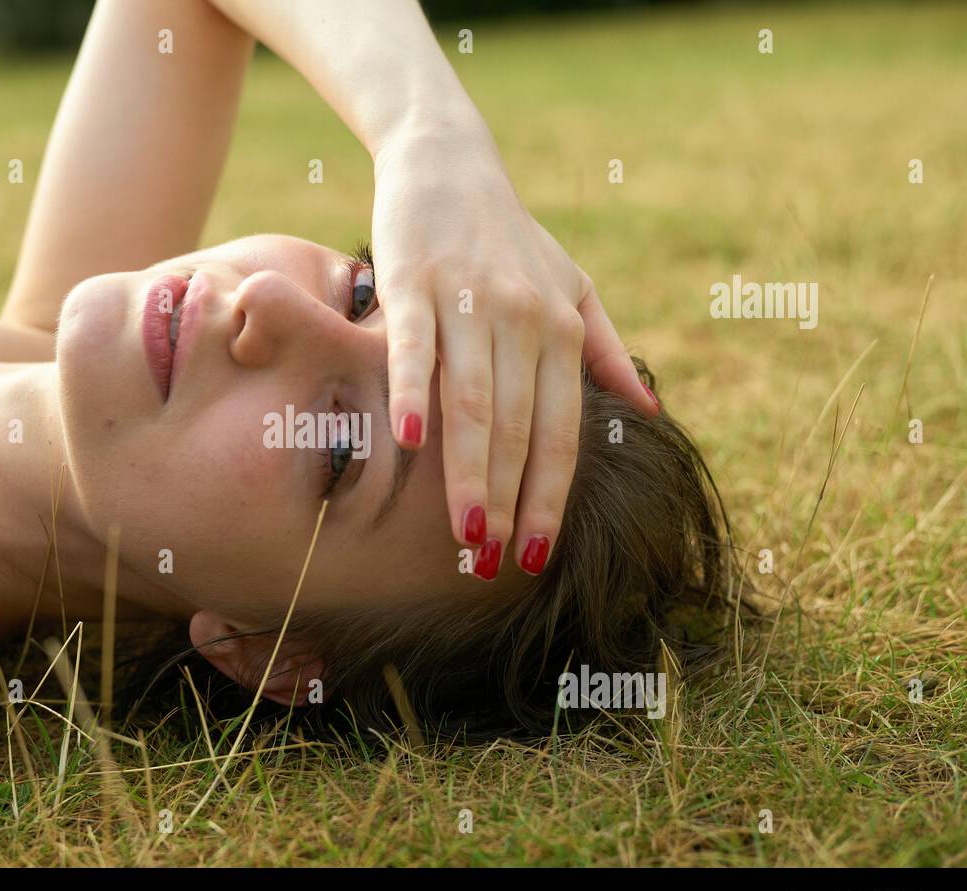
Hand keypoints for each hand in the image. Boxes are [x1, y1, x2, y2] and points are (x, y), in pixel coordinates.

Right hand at [371, 117, 657, 577]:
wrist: (448, 160)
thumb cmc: (508, 235)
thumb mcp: (571, 286)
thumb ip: (605, 349)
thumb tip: (651, 409)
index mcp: (559, 329)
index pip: (560, 432)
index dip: (549, 496)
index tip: (536, 553)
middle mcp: (522, 319)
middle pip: (518, 430)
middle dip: (507, 503)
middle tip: (492, 564)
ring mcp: (468, 301)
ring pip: (473, 402)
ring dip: (470, 473)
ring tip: (463, 536)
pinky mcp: (414, 281)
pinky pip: (414, 347)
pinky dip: (409, 394)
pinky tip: (406, 444)